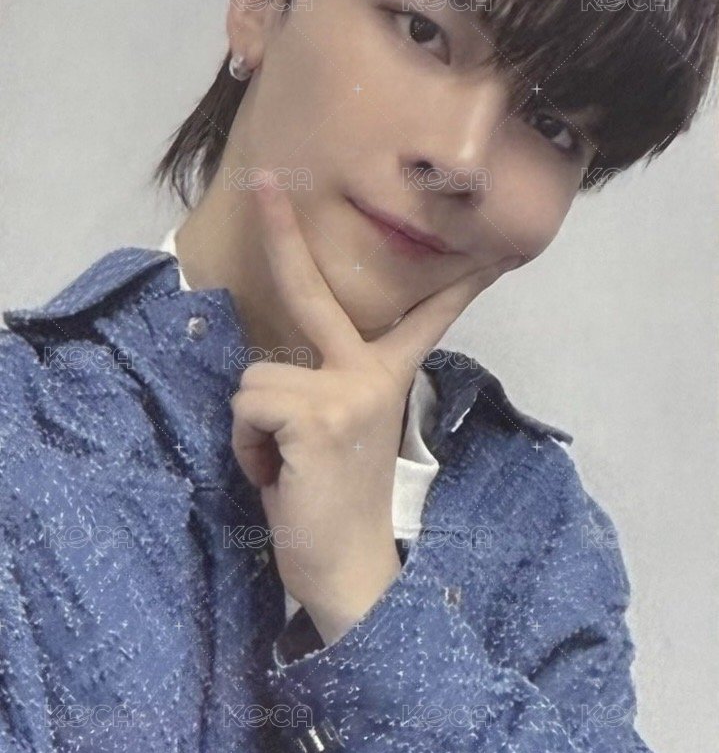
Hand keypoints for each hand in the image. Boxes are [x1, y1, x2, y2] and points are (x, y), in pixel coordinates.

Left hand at [230, 171, 498, 643]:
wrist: (349, 574)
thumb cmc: (335, 505)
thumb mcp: (341, 435)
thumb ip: (325, 390)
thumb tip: (273, 372)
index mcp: (382, 379)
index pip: (425, 321)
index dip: (455, 285)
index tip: (491, 254)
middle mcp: (370, 376)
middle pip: (317, 291)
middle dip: (285, 230)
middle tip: (265, 177)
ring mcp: (346, 392)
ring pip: (255, 377)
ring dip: (254, 429)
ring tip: (282, 466)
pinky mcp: (316, 416)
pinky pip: (248, 407)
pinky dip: (247, 448)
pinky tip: (278, 477)